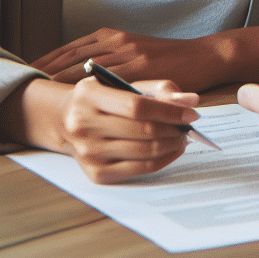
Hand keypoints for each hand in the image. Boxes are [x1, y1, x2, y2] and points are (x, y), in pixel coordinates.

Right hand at [0, 76, 201, 183]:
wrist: (67, 120)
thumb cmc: (104, 98)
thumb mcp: (124, 83)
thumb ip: (158, 89)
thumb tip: (191, 101)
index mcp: (88, 95)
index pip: (137, 106)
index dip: (168, 111)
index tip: (192, 113)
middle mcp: (82, 126)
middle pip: (142, 131)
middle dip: (174, 129)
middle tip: (189, 126)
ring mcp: (87, 153)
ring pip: (143, 152)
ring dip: (171, 145)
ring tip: (183, 136)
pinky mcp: (95, 173)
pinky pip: (138, 170)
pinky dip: (162, 160)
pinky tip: (172, 150)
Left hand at [30, 27, 222, 89]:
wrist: (204, 57)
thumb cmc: (171, 59)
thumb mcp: (138, 54)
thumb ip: (114, 60)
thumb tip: (86, 77)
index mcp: (113, 36)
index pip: (70, 49)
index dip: (45, 62)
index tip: (23, 75)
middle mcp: (115, 41)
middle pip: (69, 56)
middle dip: (43, 72)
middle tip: (18, 87)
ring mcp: (127, 52)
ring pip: (82, 66)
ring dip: (57, 81)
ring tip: (35, 96)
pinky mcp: (140, 65)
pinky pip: (106, 79)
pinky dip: (86, 89)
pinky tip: (72, 101)